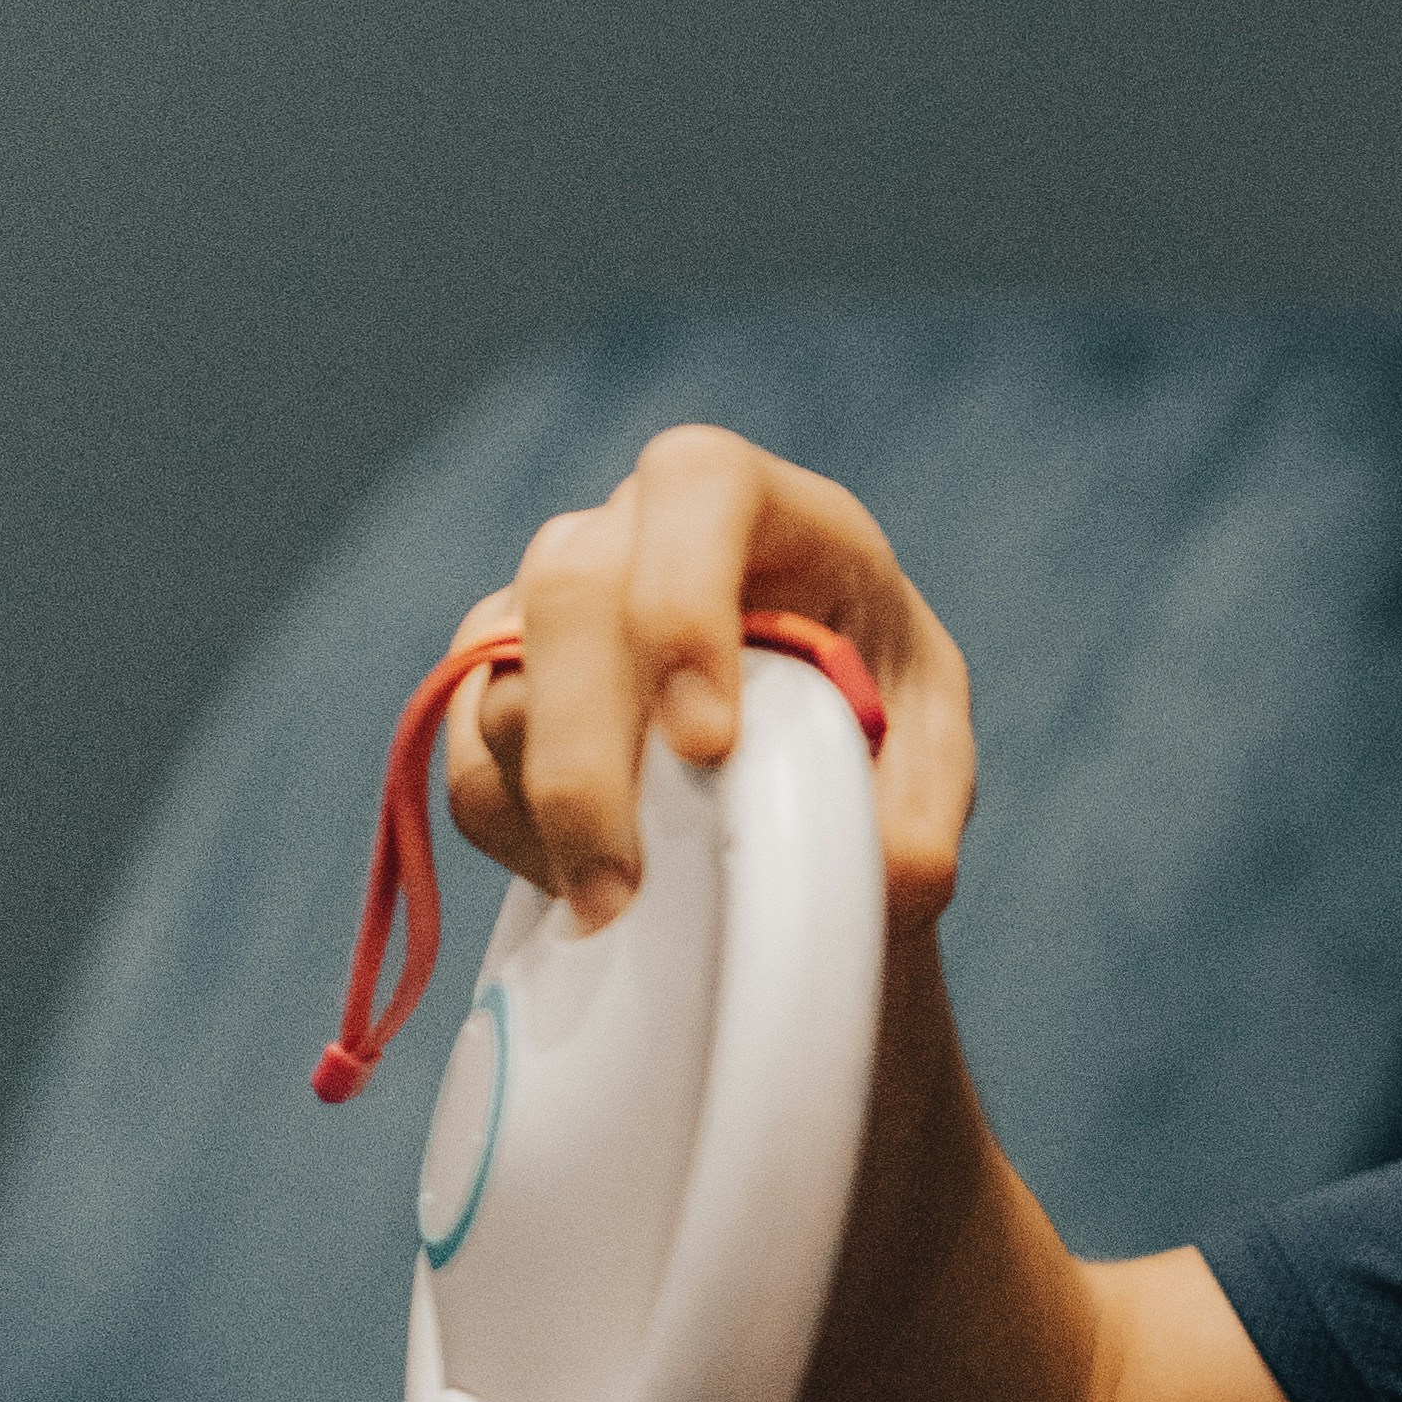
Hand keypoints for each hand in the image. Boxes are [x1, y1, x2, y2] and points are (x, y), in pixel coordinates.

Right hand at [444, 426, 974, 939]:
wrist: (809, 764)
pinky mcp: (497, 687)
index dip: (684, 603)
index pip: (698, 489)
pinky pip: (473, 762)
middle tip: (626, 889)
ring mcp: (548, 604)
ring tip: (622, 913)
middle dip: (589, 750)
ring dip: (551, 813)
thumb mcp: (928, 746)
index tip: (708, 745)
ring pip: (502, 681)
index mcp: (758, 508)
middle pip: (571, 588)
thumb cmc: (875, 716)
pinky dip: (521, 839)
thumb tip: (887, 879)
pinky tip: (596, 887)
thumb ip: (922, 807)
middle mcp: (634, 532)